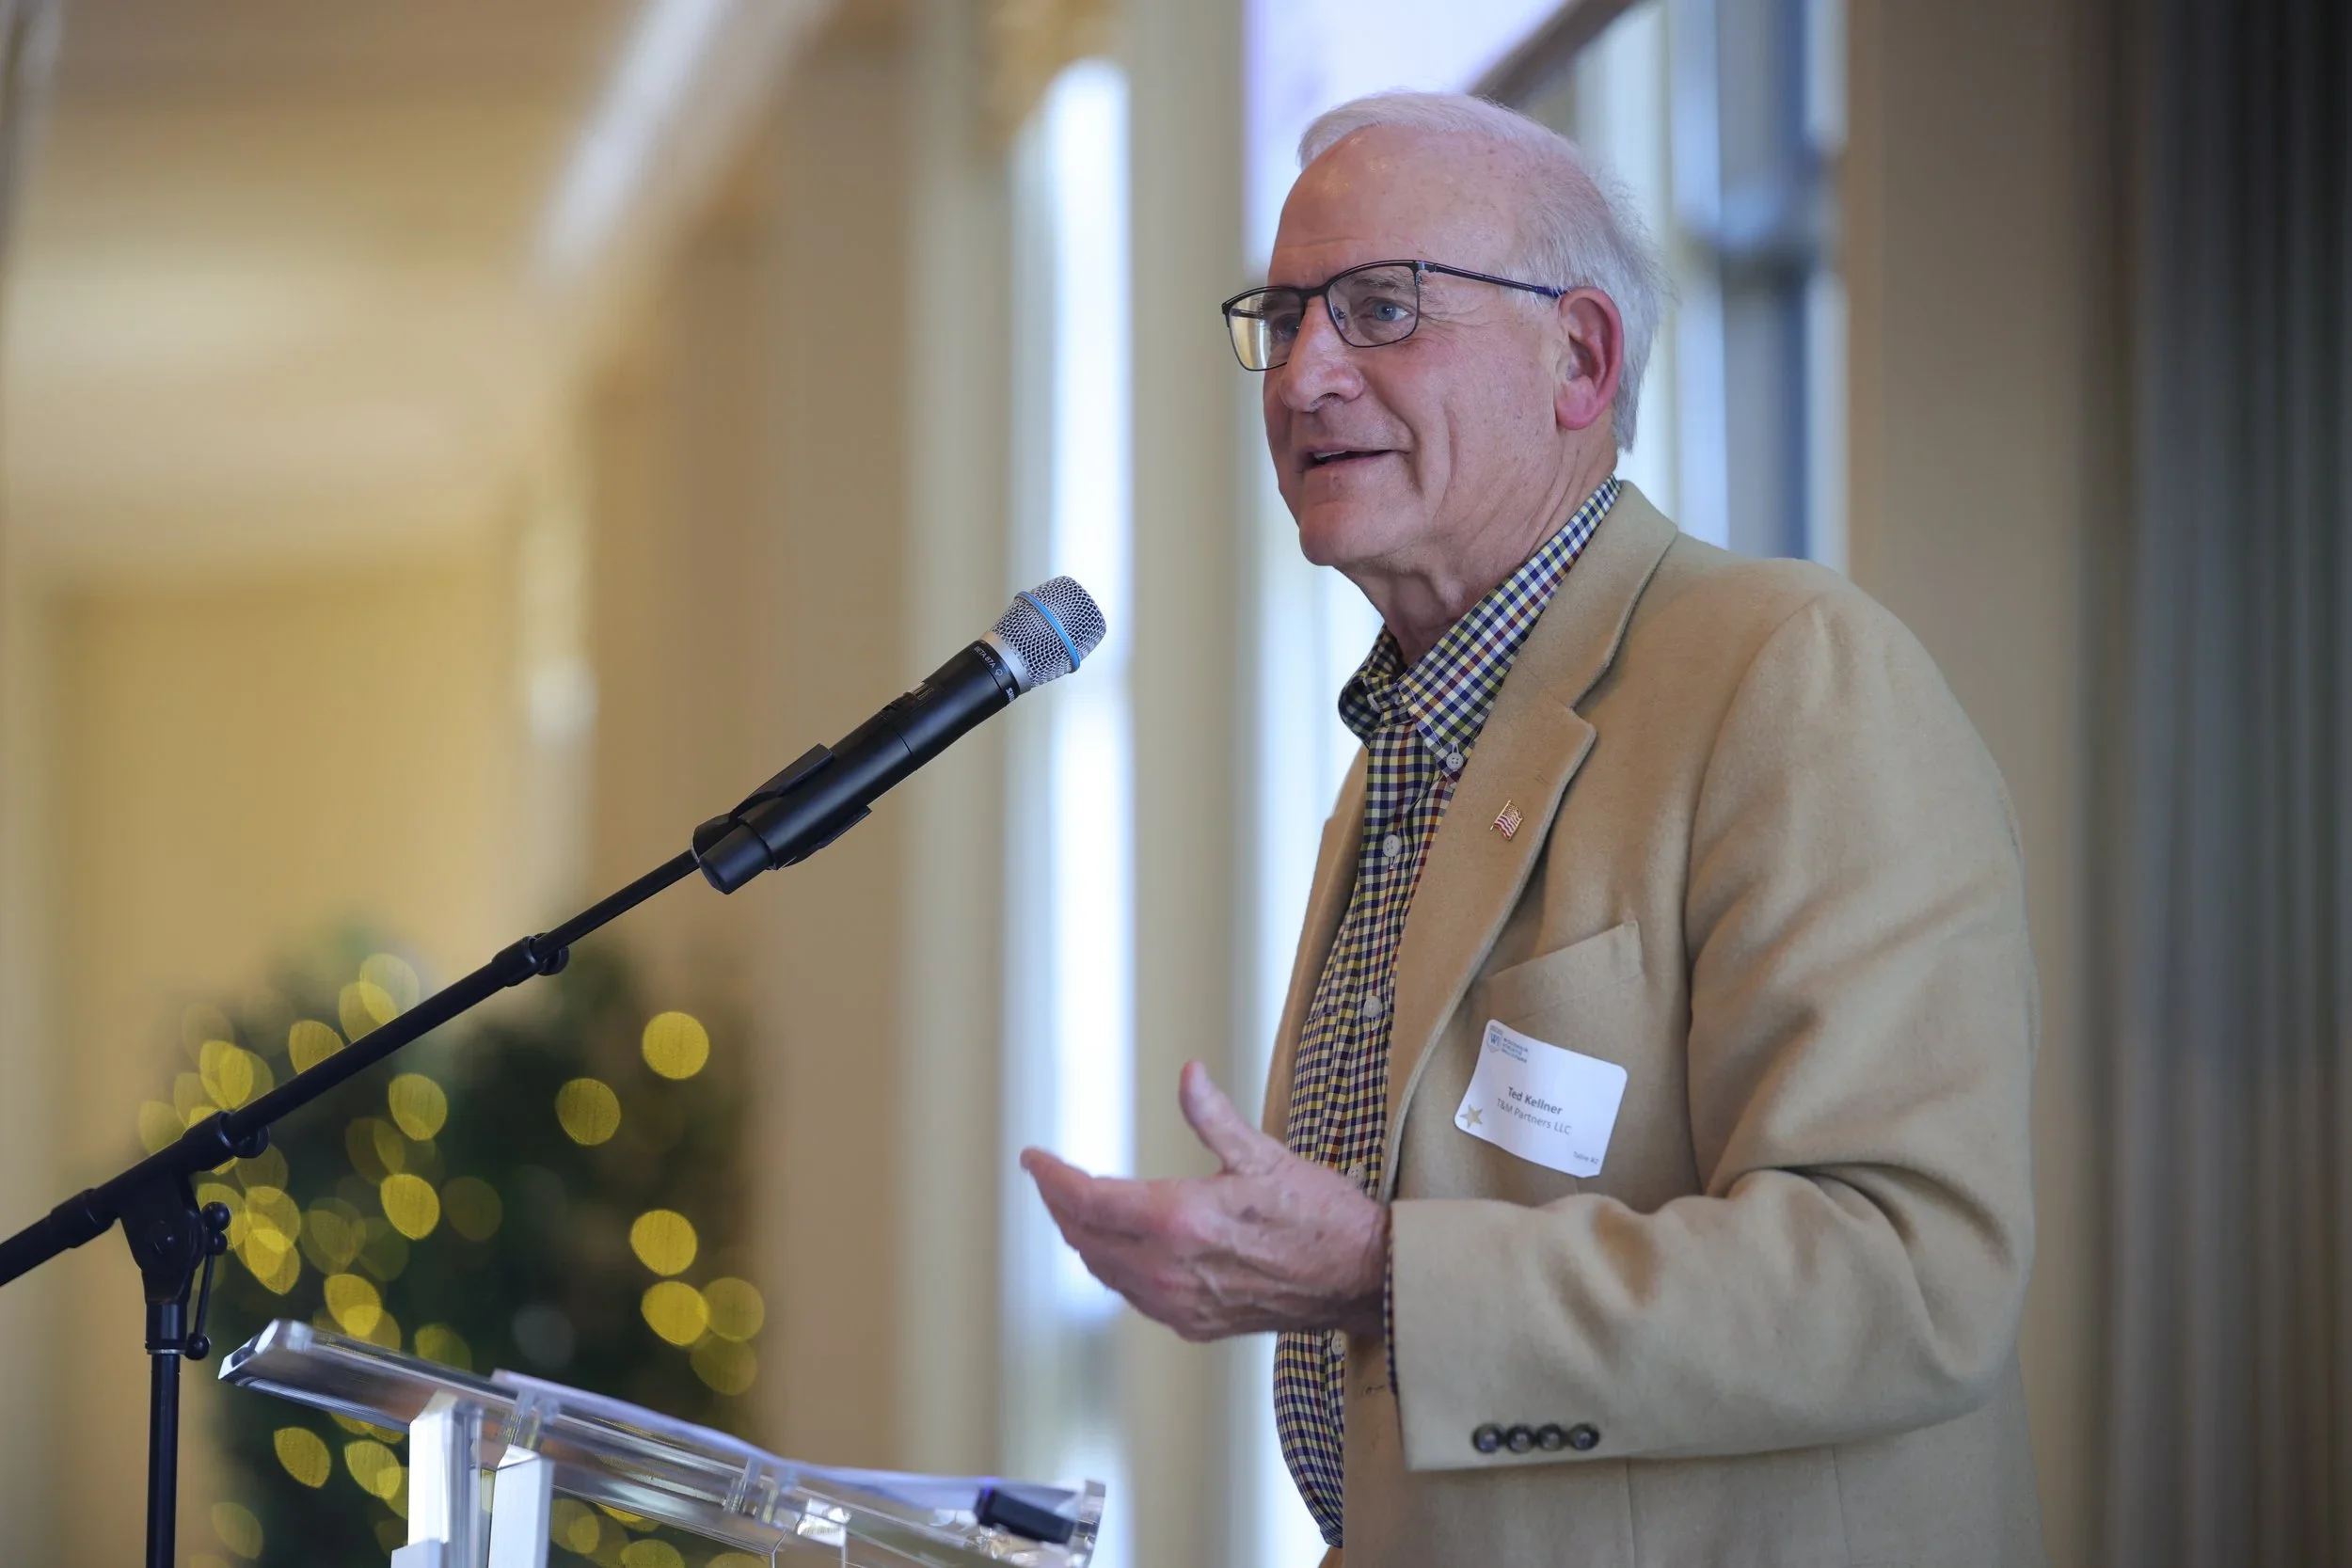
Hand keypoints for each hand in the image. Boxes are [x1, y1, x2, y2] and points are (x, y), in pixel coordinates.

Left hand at [1019, 1060, 1389, 1342]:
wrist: (1361, 1280)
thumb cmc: (1320, 1217)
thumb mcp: (1265, 1156)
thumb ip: (1213, 1117)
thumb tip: (1187, 1074)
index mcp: (1179, 1220)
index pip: (1087, 1199)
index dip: (1051, 1177)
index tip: (1033, 1157)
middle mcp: (1168, 1270)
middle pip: (1083, 1236)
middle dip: (1058, 1203)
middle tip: (1048, 1176)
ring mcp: (1178, 1303)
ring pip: (1102, 1269)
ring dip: (1080, 1236)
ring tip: (1073, 1206)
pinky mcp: (1193, 1324)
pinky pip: (1131, 1294)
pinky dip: (1111, 1265)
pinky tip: (1117, 1247)